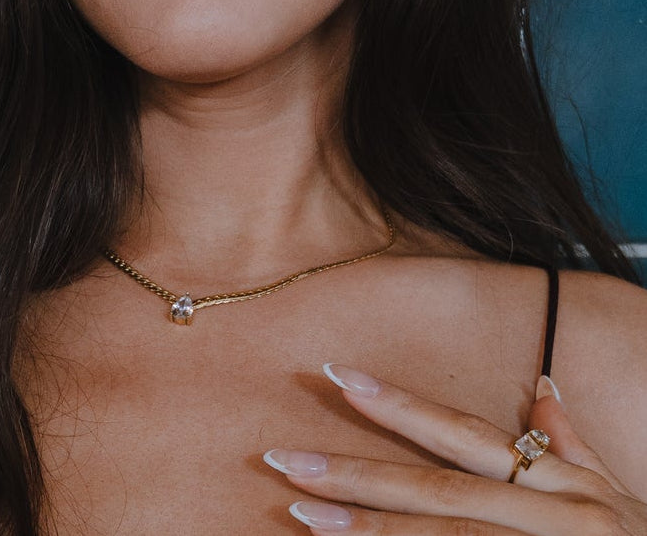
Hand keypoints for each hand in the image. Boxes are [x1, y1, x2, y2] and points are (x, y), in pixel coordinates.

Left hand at [263, 364, 646, 532]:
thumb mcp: (616, 497)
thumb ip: (572, 446)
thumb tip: (543, 387)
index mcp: (561, 485)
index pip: (463, 434)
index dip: (400, 404)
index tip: (339, 377)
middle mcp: (550, 518)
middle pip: (437, 488)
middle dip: (356, 472)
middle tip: (284, 457)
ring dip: (365, 528)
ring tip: (301, 509)